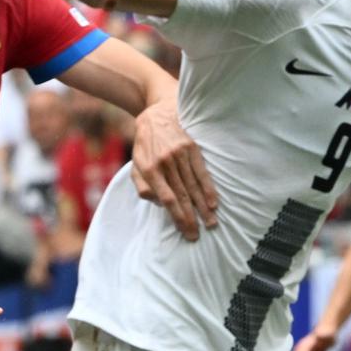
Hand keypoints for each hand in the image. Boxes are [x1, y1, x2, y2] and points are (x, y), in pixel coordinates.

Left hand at [132, 99, 217, 240]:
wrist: (157, 115)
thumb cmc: (145, 146)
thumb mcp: (135, 164)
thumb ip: (142, 186)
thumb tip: (158, 203)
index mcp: (150, 168)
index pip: (168, 199)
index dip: (178, 217)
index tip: (186, 231)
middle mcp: (166, 162)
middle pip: (182, 196)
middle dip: (191, 218)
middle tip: (197, 235)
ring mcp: (180, 155)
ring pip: (194, 186)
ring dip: (203, 207)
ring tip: (210, 223)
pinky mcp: (192, 148)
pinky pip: (202, 172)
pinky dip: (209, 189)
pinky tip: (214, 203)